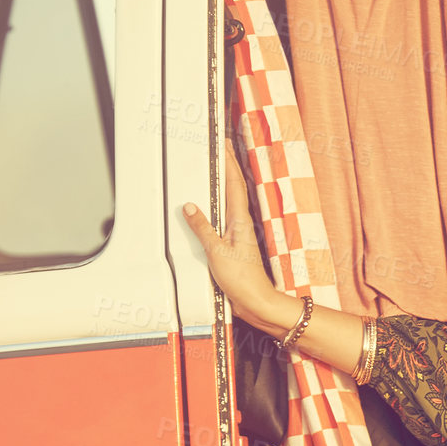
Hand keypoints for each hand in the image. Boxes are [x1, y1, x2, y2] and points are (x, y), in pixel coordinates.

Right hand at [181, 137, 280, 319]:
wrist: (256, 302)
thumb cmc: (242, 280)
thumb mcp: (216, 252)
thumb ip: (203, 229)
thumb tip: (190, 206)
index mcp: (240, 220)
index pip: (233, 183)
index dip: (228, 162)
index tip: (222, 144)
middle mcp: (241, 223)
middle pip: (233, 188)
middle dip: (226, 166)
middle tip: (219, 147)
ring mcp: (238, 233)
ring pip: (229, 201)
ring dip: (222, 183)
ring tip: (213, 167)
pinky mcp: (233, 244)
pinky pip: (222, 217)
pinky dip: (215, 204)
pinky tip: (208, 205)